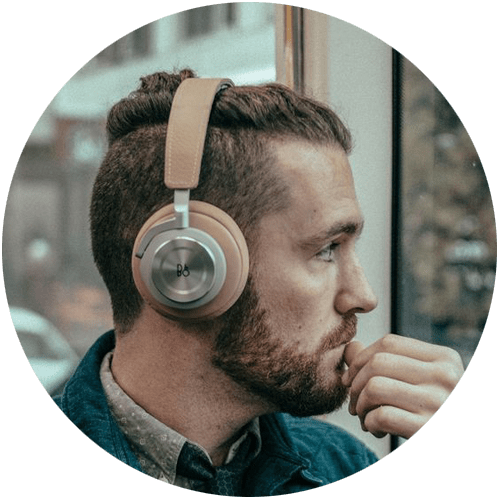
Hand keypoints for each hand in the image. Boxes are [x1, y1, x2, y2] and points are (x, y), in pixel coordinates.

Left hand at [341, 334, 463, 438]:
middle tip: (354, 403)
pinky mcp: (429, 429)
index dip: (361, 358)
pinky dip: (369, 423)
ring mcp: (440, 402)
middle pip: (378, 363)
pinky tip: (376, 430)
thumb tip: (351, 347)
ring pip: (375, 388)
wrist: (459, 449)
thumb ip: (386, 363)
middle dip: (355, 384)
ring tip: (364, 417)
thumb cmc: (433, 412)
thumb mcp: (418, 382)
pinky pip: (381, 416)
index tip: (350, 378)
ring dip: (360, 405)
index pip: (389, 343)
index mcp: (445, 357)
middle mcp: (446, 376)